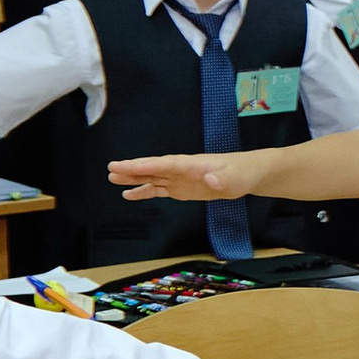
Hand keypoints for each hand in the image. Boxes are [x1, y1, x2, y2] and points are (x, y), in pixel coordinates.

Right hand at [108, 152, 261, 201]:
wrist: (247, 175)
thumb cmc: (242, 173)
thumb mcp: (235, 178)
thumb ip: (222, 179)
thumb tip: (211, 180)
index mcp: (191, 164)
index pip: (164, 164)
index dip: (144, 165)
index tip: (124, 165)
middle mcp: (181, 170)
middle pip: (153, 168)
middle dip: (133, 169)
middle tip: (111, 168)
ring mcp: (180, 179)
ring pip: (152, 177)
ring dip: (133, 178)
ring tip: (112, 178)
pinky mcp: (182, 188)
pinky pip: (159, 190)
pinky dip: (144, 192)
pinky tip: (130, 195)